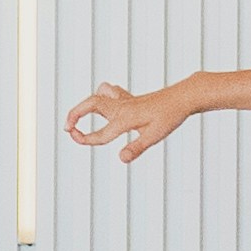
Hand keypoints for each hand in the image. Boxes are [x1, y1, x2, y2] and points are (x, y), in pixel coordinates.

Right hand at [68, 79, 190, 163]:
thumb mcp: (155, 135)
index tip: (78, 140)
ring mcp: (125, 101)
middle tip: (68, 129)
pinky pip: (109, 92)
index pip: (100, 133)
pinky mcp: (130, 98)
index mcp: (124, 118)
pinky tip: (102, 107)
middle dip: (74, 115)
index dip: (86, 139)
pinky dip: (100, 97)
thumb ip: (137, 147)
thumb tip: (121, 158)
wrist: (183, 97)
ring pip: (97, 96)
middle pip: (89, 105)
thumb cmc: (170, 116)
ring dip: (84, 105)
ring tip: (78, 117)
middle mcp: (121, 107)